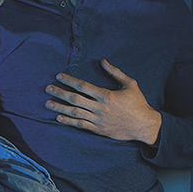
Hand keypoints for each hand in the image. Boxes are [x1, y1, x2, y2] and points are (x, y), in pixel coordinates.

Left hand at [46, 59, 162, 144]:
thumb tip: (103, 61)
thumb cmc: (138, 103)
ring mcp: (98, 120)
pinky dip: (68, 121)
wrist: (144, 126)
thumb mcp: (130, 84)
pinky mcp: (98, 130)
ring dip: (59, 108)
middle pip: (75, 99)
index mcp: (106, 95)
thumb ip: (115, 72)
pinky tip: (58, 117)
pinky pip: (80, 125)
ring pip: (74, 113)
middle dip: (59, 93)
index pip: (83, 86)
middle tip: (47, 89)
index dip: (69, 80)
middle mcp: (100, 108)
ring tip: (48, 104)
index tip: (59, 76)